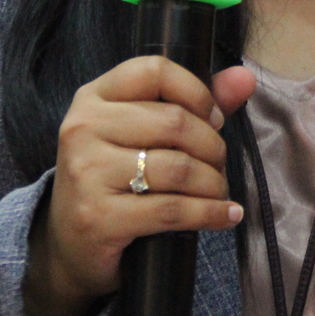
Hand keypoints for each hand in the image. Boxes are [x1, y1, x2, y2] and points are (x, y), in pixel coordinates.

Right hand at [23, 59, 255, 315]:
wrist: (69, 245)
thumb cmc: (114, 180)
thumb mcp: (141, 134)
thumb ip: (193, 103)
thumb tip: (245, 78)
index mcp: (92, 98)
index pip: (154, 71)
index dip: (196, 92)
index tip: (214, 117)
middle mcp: (83, 129)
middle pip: (174, 122)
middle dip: (212, 146)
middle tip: (219, 164)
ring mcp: (87, 174)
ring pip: (178, 168)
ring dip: (213, 183)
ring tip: (219, 191)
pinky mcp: (99, 218)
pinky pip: (173, 211)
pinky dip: (210, 213)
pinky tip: (227, 215)